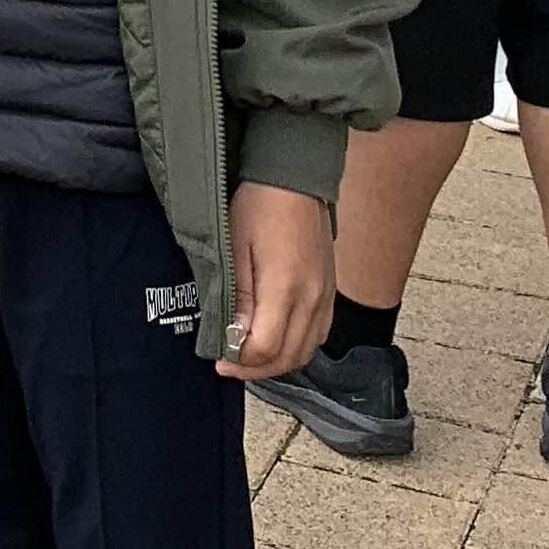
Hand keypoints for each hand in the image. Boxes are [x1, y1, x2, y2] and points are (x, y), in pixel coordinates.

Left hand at [218, 184, 333, 380]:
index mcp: (286, 288)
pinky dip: (297, 347)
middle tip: (229, 364)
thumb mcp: (235, 248)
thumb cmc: (259, 206)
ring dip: (277, 362)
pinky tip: (275, 340)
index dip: (241, 361)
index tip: (218, 359)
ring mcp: (326, 297)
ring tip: (248, 356)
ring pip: (306, 351)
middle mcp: (313, 299)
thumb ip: (238, 298)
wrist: (294, 179)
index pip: (267, 348)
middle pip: (288, 357)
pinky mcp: (330, 292)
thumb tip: (235, 339)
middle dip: (256, 368)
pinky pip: (318, 335)